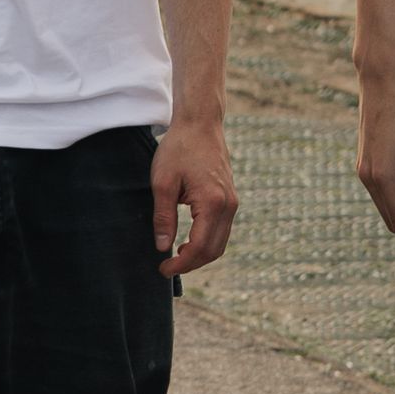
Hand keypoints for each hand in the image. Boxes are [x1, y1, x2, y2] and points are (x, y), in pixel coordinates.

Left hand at [152, 116, 237, 275]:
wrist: (200, 124)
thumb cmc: (179, 149)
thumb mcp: (162, 183)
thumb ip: (163, 217)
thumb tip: (163, 247)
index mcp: (213, 203)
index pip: (200, 247)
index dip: (182, 264)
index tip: (163, 269)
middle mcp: (228, 205)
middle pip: (214, 250)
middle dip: (191, 264)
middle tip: (167, 268)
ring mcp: (232, 202)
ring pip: (220, 242)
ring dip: (200, 255)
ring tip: (176, 257)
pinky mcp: (230, 198)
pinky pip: (222, 230)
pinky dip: (207, 242)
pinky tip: (188, 241)